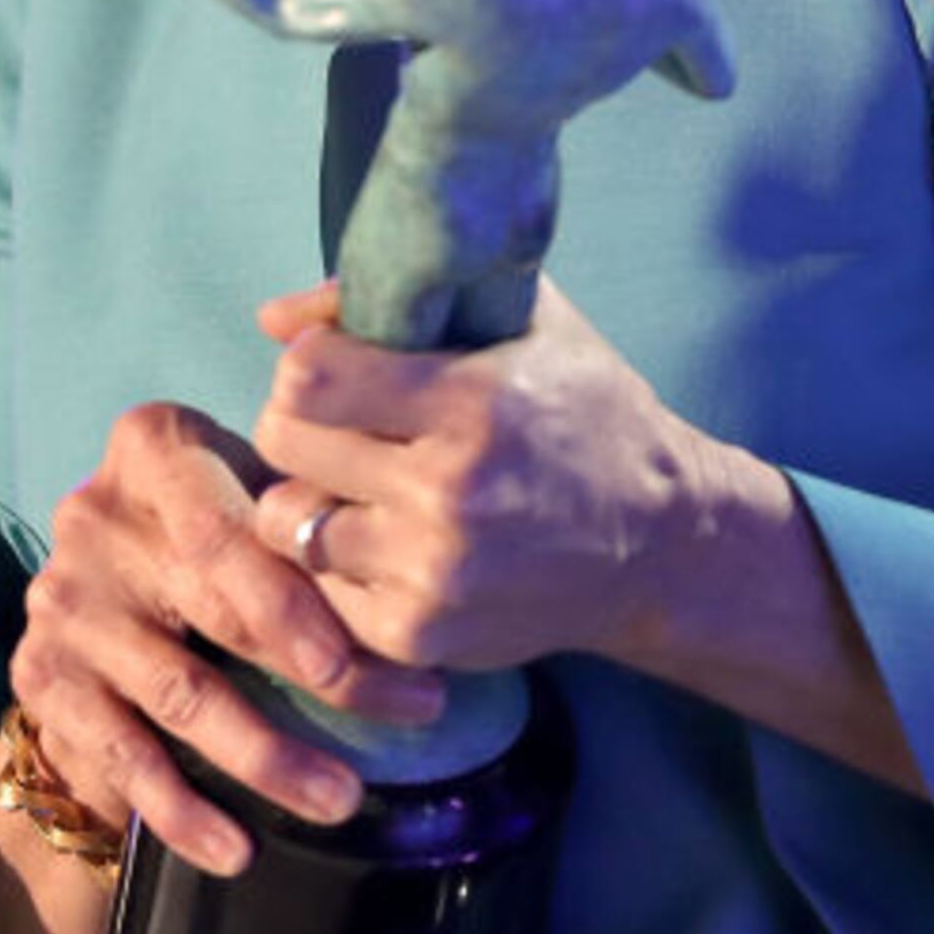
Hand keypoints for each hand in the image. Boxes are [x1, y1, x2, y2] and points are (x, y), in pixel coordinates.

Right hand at [8, 396, 444, 886]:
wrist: (95, 601)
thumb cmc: (211, 539)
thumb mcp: (249, 500)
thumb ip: (306, 522)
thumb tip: (433, 587)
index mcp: (151, 448)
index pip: (227, 525)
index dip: (299, 596)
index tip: (384, 650)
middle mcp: (93, 516)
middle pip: (217, 608)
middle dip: (325, 674)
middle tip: (409, 715)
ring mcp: (63, 601)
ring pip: (180, 693)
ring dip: (266, 756)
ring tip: (340, 799)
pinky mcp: (43, 678)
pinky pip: (124, 756)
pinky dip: (184, 811)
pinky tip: (238, 850)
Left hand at [246, 276, 718, 674]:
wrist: (661, 545)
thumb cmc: (587, 414)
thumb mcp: (522, 322)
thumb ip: (400, 298)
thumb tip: (272, 318)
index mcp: (471, 404)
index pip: (308, 374)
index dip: (309, 361)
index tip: (337, 365)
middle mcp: (447, 493)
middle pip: (282, 439)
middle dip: (299, 423)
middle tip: (341, 426)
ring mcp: (432, 572)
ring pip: (287, 521)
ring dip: (312, 498)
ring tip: (362, 487)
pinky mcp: (421, 634)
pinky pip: (318, 588)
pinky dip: (337, 565)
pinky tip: (386, 542)